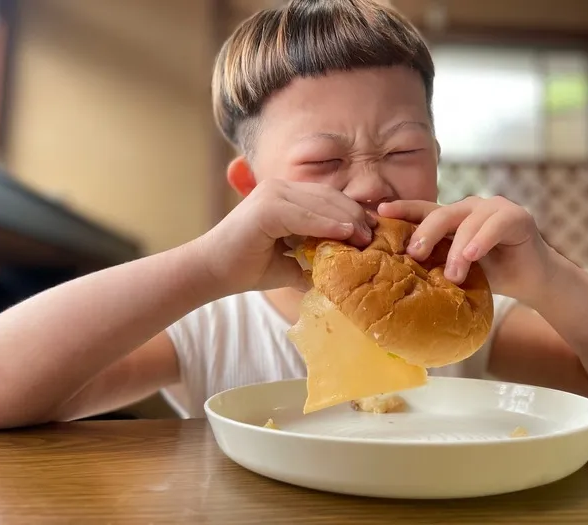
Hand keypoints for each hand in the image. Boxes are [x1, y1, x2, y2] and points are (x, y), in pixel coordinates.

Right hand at [199, 180, 375, 293]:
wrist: (211, 272)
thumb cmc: (248, 267)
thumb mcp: (291, 262)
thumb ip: (315, 261)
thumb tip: (343, 275)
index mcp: (286, 196)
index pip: (329, 199)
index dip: (353, 214)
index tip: (374, 235)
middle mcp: (279, 188)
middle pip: (329, 197)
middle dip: (356, 216)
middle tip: (376, 238)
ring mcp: (272, 194)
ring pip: (321, 203)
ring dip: (347, 219)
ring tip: (367, 237)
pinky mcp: (266, 208)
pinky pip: (304, 215)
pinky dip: (327, 224)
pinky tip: (347, 233)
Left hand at [378, 196, 558, 303]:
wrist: (531, 281)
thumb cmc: (491, 275)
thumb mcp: (457, 268)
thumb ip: (436, 262)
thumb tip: (400, 273)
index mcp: (453, 218)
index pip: (423, 211)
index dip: (402, 210)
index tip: (380, 212)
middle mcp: (471, 207)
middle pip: (442, 214)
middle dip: (425, 233)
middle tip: (415, 254)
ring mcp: (494, 208)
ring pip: (467, 222)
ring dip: (457, 250)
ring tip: (452, 274)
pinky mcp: (517, 216)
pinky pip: (495, 225)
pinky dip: (481, 240)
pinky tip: (472, 255)